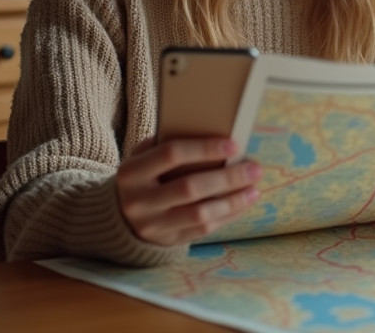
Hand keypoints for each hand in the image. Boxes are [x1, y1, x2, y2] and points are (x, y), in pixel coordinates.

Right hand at [115, 137, 261, 246]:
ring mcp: (153, 225)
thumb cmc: (143, 176)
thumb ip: (169, 145)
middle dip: (227, 178)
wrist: (120, 216)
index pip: (171, 155)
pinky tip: (243, 203)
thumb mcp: (144, 157)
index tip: (234, 145)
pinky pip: (203, 229)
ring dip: (233, 201)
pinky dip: (227, 215)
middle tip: (254, 169)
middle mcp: (139, 201)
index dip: (204, 149)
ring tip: (254, 189)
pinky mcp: (167, 241)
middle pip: (190, 188)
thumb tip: (216, 135)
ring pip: (200, 214)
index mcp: (131, 173)